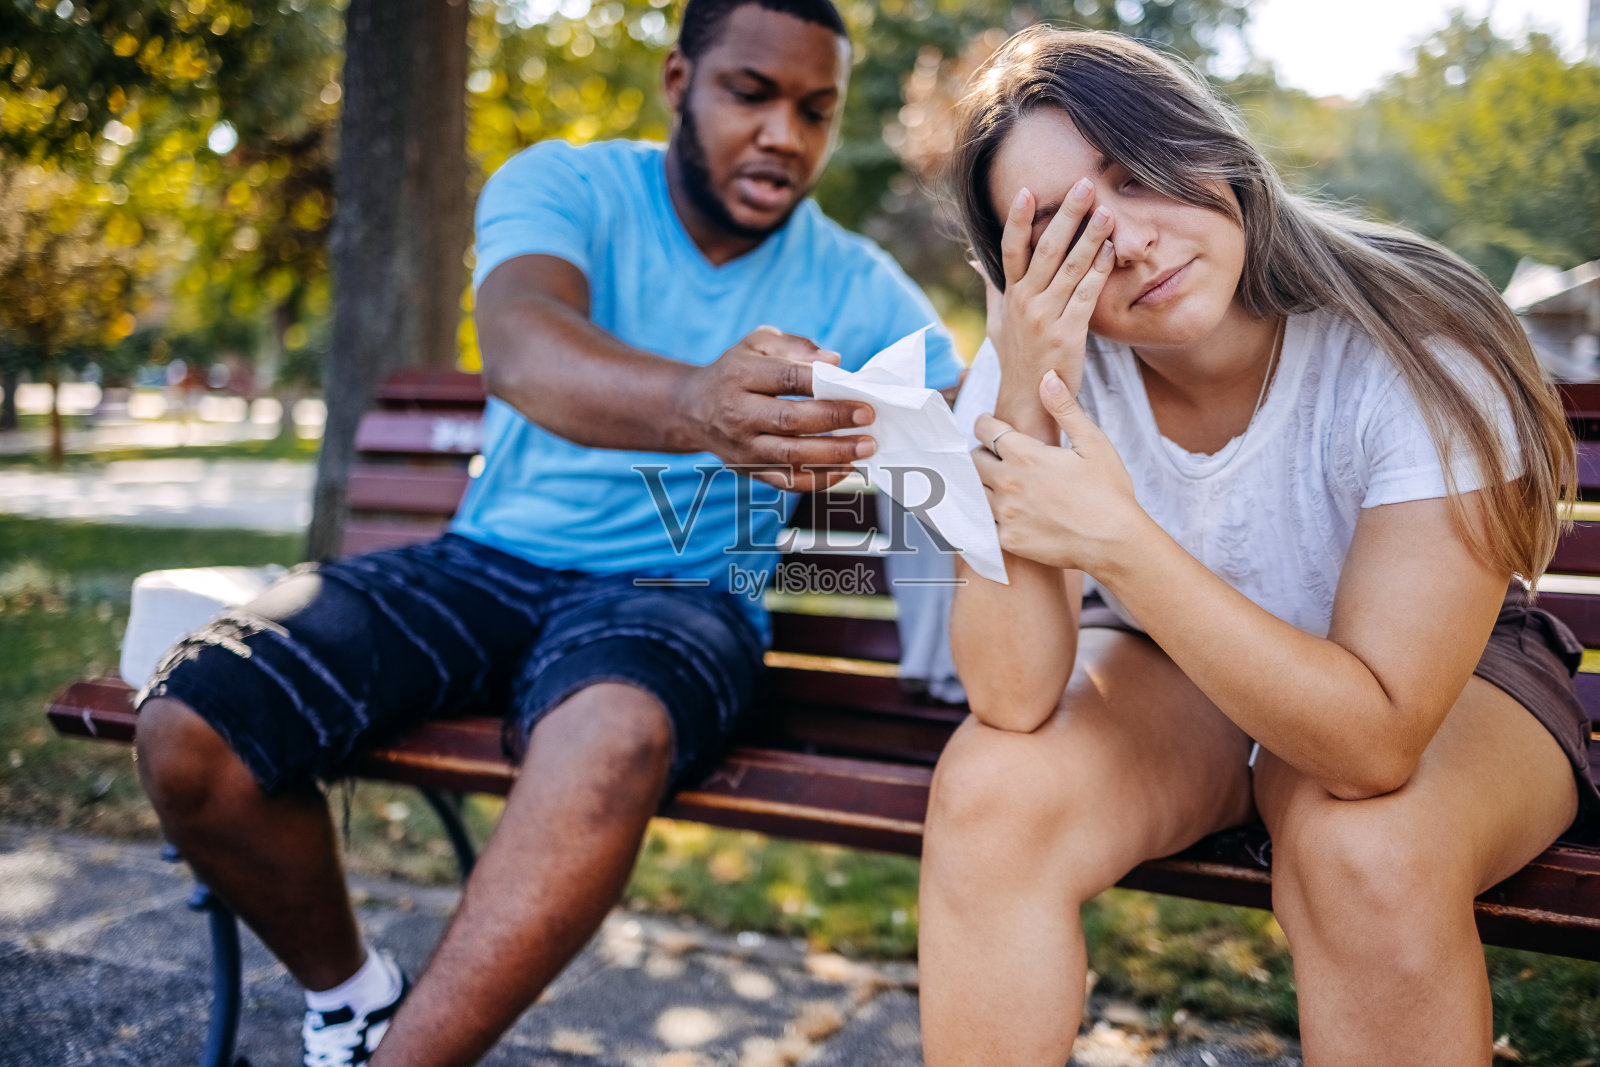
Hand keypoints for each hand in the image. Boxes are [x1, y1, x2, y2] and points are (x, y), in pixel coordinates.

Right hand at [681, 325, 875, 491]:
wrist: (693, 409)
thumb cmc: (737, 370)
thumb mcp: (758, 342)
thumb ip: (796, 345)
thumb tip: (834, 361)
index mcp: (739, 375)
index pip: (785, 378)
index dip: (821, 382)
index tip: (854, 386)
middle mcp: (737, 414)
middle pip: (789, 420)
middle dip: (833, 419)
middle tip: (868, 416)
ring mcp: (742, 448)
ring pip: (791, 456)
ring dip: (833, 454)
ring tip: (866, 447)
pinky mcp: (749, 471)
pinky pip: (788, 481)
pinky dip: (820, 479)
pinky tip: (847, 468)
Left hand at [973, 369, 1144, 574]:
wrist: (1115, 542)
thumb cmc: (1109, 491)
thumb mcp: (1093, 443)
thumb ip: (1065, 409)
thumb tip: (1047, 377)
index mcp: (1025, 454)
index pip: (985, 429)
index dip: (985, 424)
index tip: (989, 426)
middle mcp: (1008, 482)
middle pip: (973, 460)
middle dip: (981, 454)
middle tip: (994, 456)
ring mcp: (1005, 513)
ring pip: (974, 492)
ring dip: (982, 485)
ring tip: (999, 484)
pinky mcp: (1008, 539)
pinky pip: (983, 524)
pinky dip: (987, 516)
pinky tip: (1002, 513)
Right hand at [991, 181, 1114, 435]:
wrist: (1028, 402)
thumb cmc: (1016, 361)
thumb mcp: (997, 324)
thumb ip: (992, 289)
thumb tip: (975, 261)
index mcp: (1010, 296)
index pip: (1011, 249)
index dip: (1017, 219)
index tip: (1027, 190)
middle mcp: (1026, 303)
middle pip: (1046, 249)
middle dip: (1066, 214)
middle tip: (1083, 185)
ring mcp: (1046, 317)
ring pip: (1071, 267)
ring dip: (1091, 236)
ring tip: (1107, 211)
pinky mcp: (1068, 334)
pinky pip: (1087, 295)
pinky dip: (1100, 271)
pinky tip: (1112, 251)